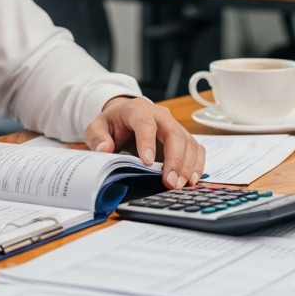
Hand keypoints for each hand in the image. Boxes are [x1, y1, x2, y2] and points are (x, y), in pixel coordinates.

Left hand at [85, 96, 205, 189]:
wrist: (125, 116)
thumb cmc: (113, 123)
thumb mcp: (96, 127)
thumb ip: (97, 137)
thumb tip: (104, 149)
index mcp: (138, 110)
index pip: (145, 124)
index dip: (148, 142)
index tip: (147, 163)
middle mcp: (160, 116)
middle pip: (174, 133)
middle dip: (174, 159)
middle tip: (170, 182)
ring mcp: (174, 126)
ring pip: (188, 141)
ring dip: (187, 165)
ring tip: (180, 185)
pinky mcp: (183, 137)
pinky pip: (196, 148)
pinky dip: (197, 163)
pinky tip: (192, 179)